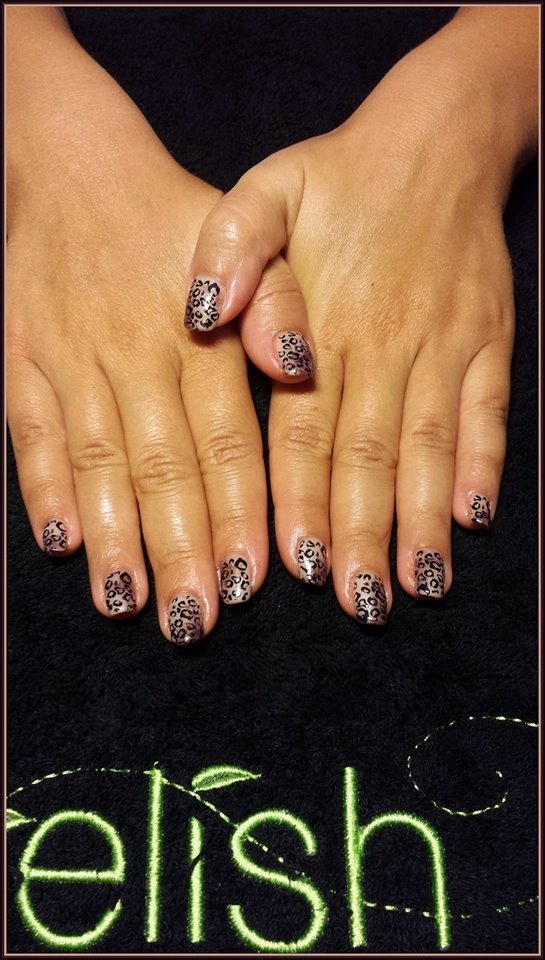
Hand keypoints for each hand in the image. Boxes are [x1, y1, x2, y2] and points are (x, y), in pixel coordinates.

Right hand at [7, 8, 304, 641]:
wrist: (73, 168)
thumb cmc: (173, 219)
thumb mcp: (248, 237)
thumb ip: (281, 303)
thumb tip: (299, 367)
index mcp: (203, 338)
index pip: (227, 441)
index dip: (237, 512)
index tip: (248, 580)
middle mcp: (138, 356)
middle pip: (164, 468)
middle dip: (181, 548)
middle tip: (193, 620)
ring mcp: (74, 362)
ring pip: (99, 462)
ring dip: (115, 535)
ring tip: (129, 602)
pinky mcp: (24, 362)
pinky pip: (33, 432)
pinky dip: (45, 486)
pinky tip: (60, 541)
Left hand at [184, 8, 536, 622]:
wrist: (439, 138)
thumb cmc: (342, 175)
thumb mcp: (267, 188)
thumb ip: (228, 250)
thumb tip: (199, 316)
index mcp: (325, 319)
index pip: (306, 428)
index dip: (304, 499)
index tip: (299, 565)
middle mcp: (386, 342)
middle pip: (370, 455)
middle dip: (363, 533)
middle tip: (358, 603)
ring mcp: (445, 345)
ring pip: (430, 447)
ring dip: (422, 520)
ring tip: (416, 584)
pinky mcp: (487, 341)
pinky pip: (488, 412)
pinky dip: (482, 466)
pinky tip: (473, 518)